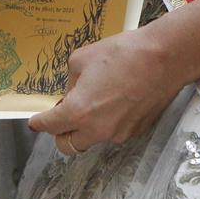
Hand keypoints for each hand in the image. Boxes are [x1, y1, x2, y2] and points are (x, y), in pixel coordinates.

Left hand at [28, 26, 187, 152]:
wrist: (164, 57)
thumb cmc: (123, 53)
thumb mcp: (82, 59)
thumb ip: (70, 81)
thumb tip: (72, 91)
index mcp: (78, 112)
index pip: (50, 126)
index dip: (39, 124)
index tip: (35, 122)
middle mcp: (97, 130)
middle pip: (69, 145)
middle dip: (62, 133)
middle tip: (64, 114)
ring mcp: (119, 133)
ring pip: (92, 139)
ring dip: (87, 127)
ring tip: (96, 100)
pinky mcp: (137, 131)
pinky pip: (114, 132)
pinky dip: (108, 122)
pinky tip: (117, 99)